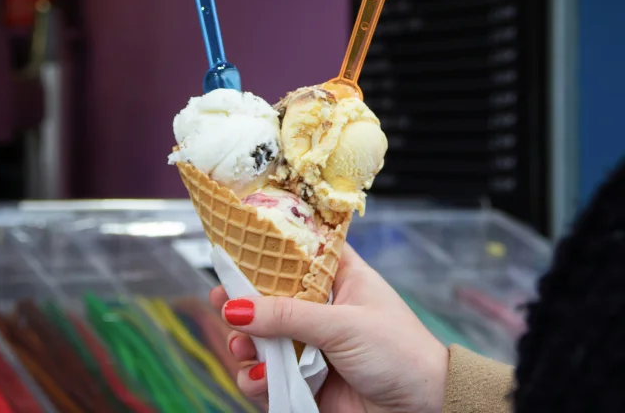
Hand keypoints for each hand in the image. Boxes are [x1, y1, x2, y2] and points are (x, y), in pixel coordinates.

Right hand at [210, 244, 447, 412]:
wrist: (424, 410)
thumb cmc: (399, 352)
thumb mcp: (343, 325)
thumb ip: (288, 316)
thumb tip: (237, 307)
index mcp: (341, 279)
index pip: (300, 253)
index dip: (269, 250)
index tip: (236, 250)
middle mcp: (324, 308)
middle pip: (273, 297)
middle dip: (246, 302)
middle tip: (222, 301)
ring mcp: (314, 345)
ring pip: (267, 338)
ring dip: (247, 344)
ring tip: (241, 349)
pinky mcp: (308, 380)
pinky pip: (271, 376)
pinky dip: (259, 379)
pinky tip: (258, 380)